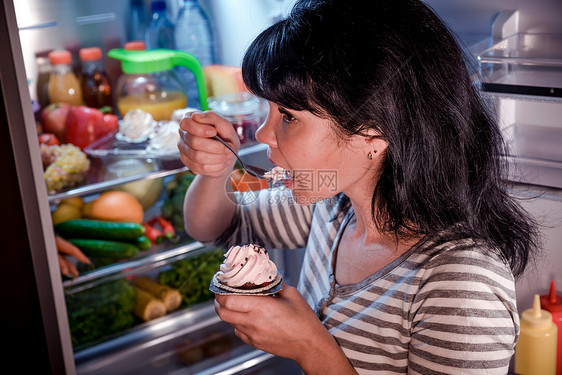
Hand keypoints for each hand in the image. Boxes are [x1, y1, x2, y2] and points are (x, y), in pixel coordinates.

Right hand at [178, 111, 238, 177]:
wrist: (227, 156)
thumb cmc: (225, 137)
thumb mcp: (224, 125)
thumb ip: (212, 118)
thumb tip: (196, 116)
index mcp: (190, 120)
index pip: (185, 123)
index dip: (200, 129)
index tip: (214, 132)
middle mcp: (183, 134)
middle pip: (194, 142)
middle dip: (215, 147)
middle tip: (227, 148)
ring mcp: (184, 149)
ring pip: (197, 156)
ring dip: (217, 157)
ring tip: (226, 156)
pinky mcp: (188, 163)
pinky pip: (200, 167)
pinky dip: (215, 166)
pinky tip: (222, 163)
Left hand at [215, 284, 345, 370]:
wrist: (309, 345)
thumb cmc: (303, 320)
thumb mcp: (291, 294)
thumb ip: (275, 284)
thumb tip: (264, 276)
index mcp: (261, 307)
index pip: (228, 301)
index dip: (221, 292)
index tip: (222, 284)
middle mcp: (253, 322)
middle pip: (223, 313)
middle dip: (219, 302)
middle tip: (222, 294)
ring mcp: (253, 335)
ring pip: (229, 322)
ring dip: (228, 312)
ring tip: (234, 303)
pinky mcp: (255, 343)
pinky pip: (238, 332)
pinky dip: (237, 323)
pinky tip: (246, 316)